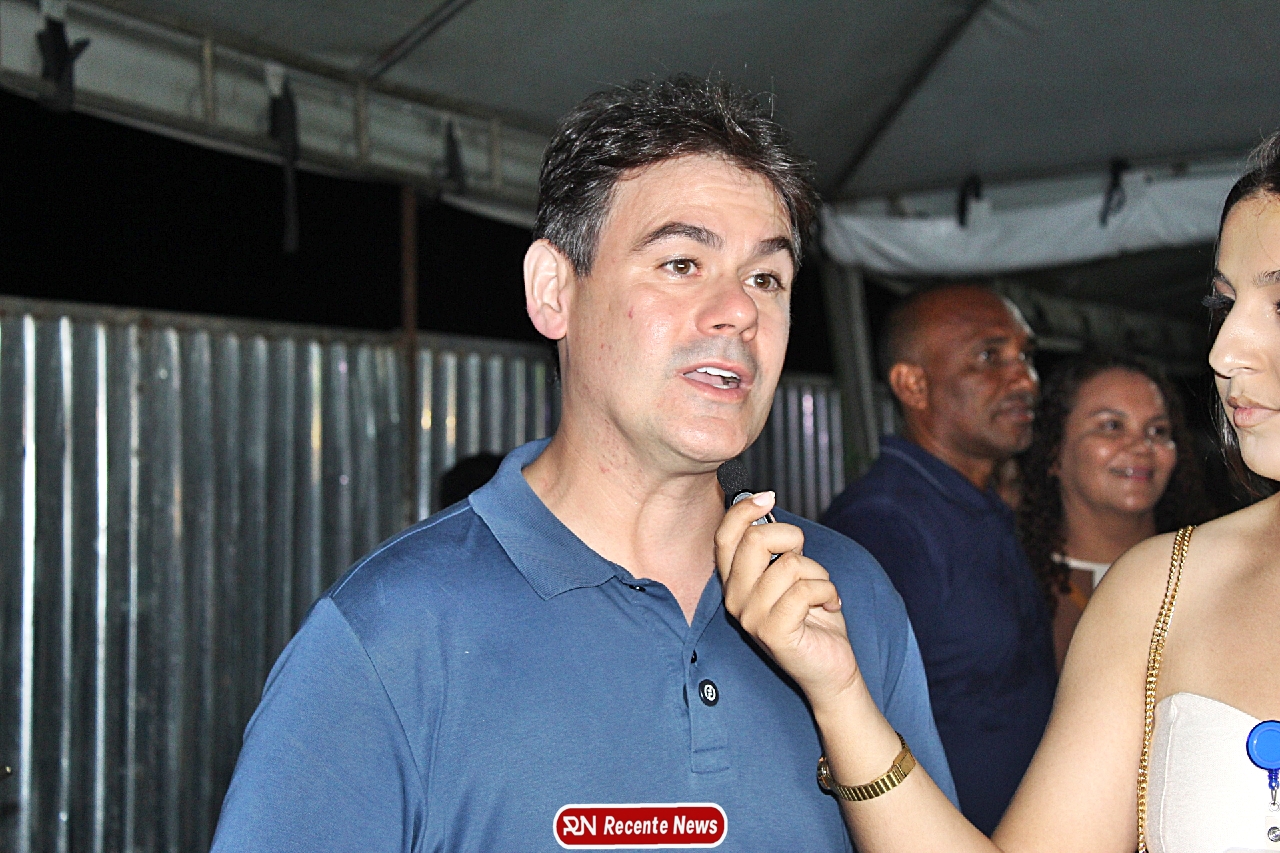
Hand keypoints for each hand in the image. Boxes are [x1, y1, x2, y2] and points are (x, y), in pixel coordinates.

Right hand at [715, 492, 862, 710]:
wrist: (830, 669)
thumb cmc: (813, 620)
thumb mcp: (790, 574)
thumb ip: (775, 548)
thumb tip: (765, 506)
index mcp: (735, 582)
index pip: (724, 536)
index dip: (743, 509)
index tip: (768, 497)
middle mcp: (735, 599)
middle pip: (755, 540)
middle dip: (792, 538)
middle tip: (805, 556)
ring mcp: (751, 617)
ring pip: (788, 565)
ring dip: (817, 573)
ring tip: (821, 592)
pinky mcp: (773, 632)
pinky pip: (804, 590)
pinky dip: (828, 591)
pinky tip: (831, 605)